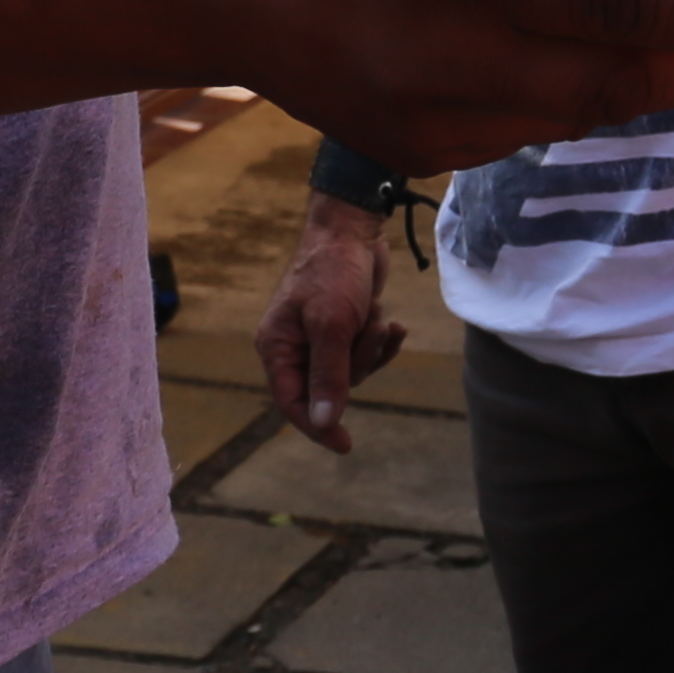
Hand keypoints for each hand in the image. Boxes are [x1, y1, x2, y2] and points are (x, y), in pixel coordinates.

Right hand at [259, 196, 405, 450]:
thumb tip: (323, 422)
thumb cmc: (333, 271)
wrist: (354, 227)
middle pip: (330, 387)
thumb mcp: (332, 325)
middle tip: (366, 329)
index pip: (291, 402)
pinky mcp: (346, 326)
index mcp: (277, 347)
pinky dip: (383, 339)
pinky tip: (396, 324)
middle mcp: (295, 346)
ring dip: (372, 345)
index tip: (346, 444)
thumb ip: (328, 375)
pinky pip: (368, 351)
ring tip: (376, 314)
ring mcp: (322, 337)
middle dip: (357, 362)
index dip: (316, 426)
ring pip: (354, 370)